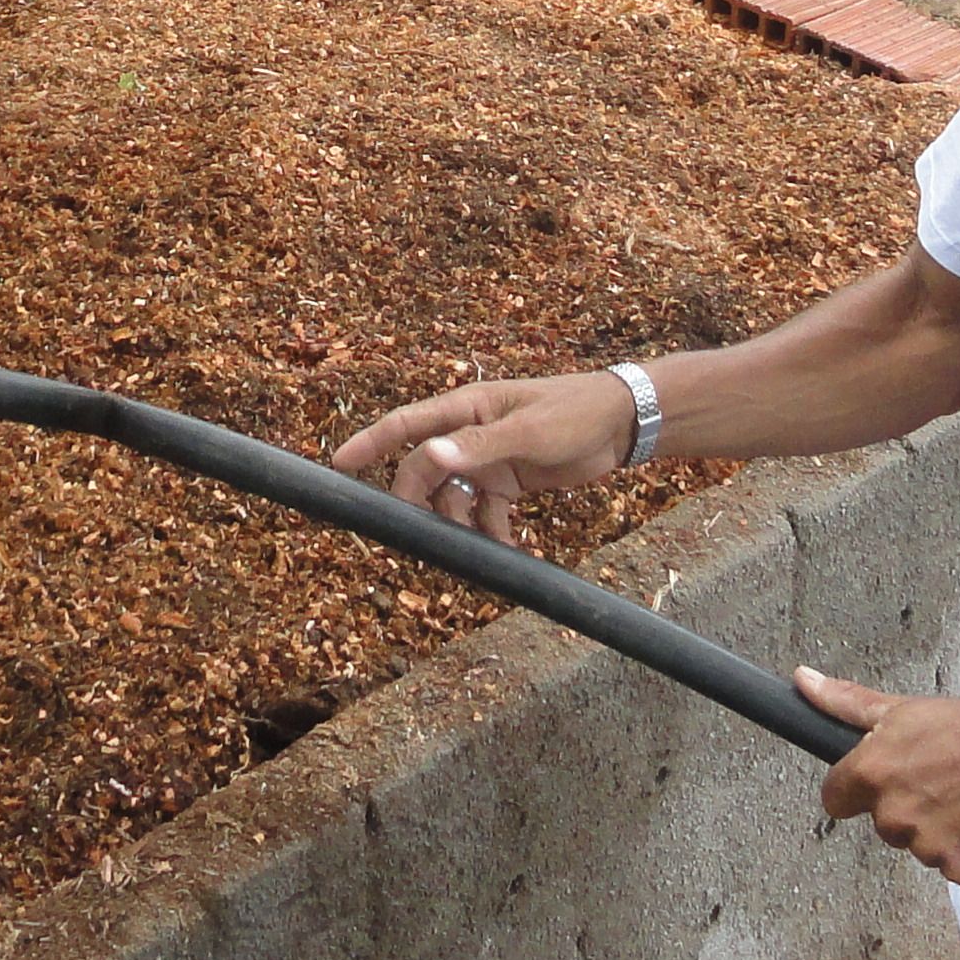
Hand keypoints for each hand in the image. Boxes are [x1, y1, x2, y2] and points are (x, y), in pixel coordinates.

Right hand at [331, 366, 640, 545]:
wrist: (621, 425)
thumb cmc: (576, 413)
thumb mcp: (529, 430)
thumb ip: (480, 445)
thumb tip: (432, 455)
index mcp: (467, 408)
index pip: (407, 424)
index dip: (370, 443)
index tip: (338, 464)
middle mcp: (469, 433)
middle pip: (424, 470)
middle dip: (417, 503)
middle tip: (415, 536)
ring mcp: (487, 460)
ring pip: (452, 498)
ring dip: (456, 525)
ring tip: (472, 549)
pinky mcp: (507, 483)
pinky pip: (484, 514)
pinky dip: (489, 534)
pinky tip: (505, 551)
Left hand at [801, 672, 959, 886]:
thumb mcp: (904, 709)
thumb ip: (846, 703)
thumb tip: (802, 681)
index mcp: (871, 775)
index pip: (835, 800)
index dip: (858, 789)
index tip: (887, 779)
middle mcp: (893, 817)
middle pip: (884, 824)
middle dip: (906, 807)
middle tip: (941, 781)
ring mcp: (928, 848)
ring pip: (920, 846)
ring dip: (938, 830)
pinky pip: (954, 867)